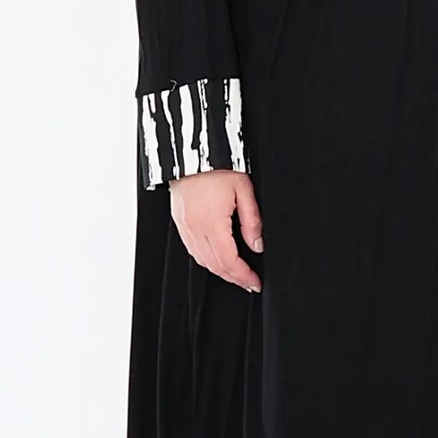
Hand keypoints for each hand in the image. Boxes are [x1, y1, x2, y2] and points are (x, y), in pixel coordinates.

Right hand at [169, 167, 263, 292]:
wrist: (193, 153)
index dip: (243, 276)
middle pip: (215, 266)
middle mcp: (195, 228)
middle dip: (234, 278)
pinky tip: (218, 260)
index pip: (229, 261)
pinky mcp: (180, 223)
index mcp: (212, 221)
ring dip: (220, 272)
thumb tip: (257, 245)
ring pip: (202, 261)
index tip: (255, 282)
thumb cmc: (218, 166)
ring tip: (237, 274)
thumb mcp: (244, 189)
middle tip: (249, 283)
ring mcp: (185, 227)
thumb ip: (252, 220)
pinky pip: (193, 250)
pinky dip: (207, 261)